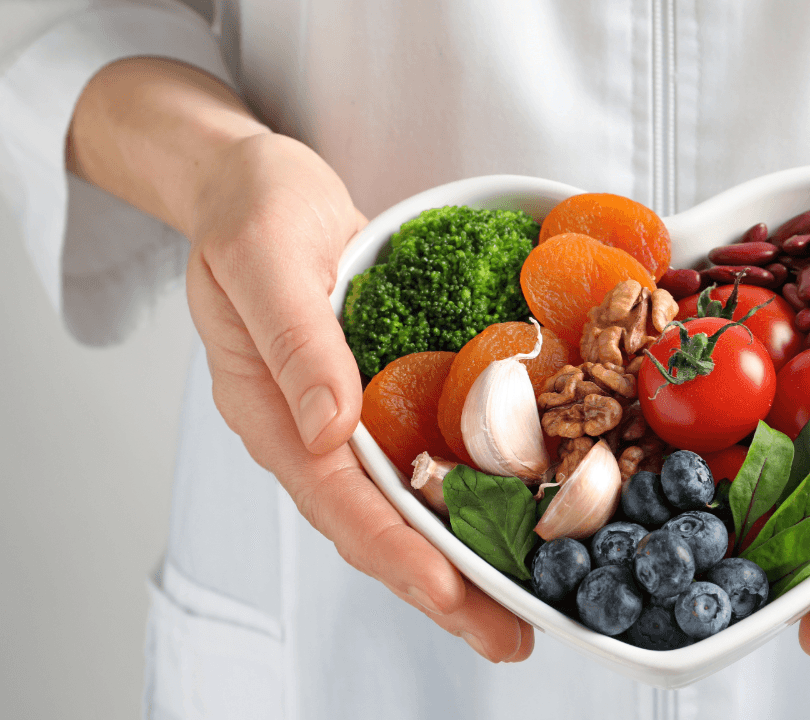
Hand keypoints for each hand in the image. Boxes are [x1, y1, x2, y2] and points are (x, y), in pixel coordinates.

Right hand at [68, 58, 532, 661]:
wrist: (257, 182)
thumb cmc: (254, 209)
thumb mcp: (267, 256)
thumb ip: (296, 340)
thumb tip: (330, 428)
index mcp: (272, 410)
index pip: (337, 501)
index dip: (395, 552)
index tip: (449, 593)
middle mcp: (310, 430)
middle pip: (376, 527)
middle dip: (442, 589)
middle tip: (509, 637)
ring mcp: (344, 419)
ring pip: (403, 507)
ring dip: (460, 559)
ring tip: (519, 608)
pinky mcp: (379, 396)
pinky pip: (423, 461)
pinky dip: (464, 499)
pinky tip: (511, 522)